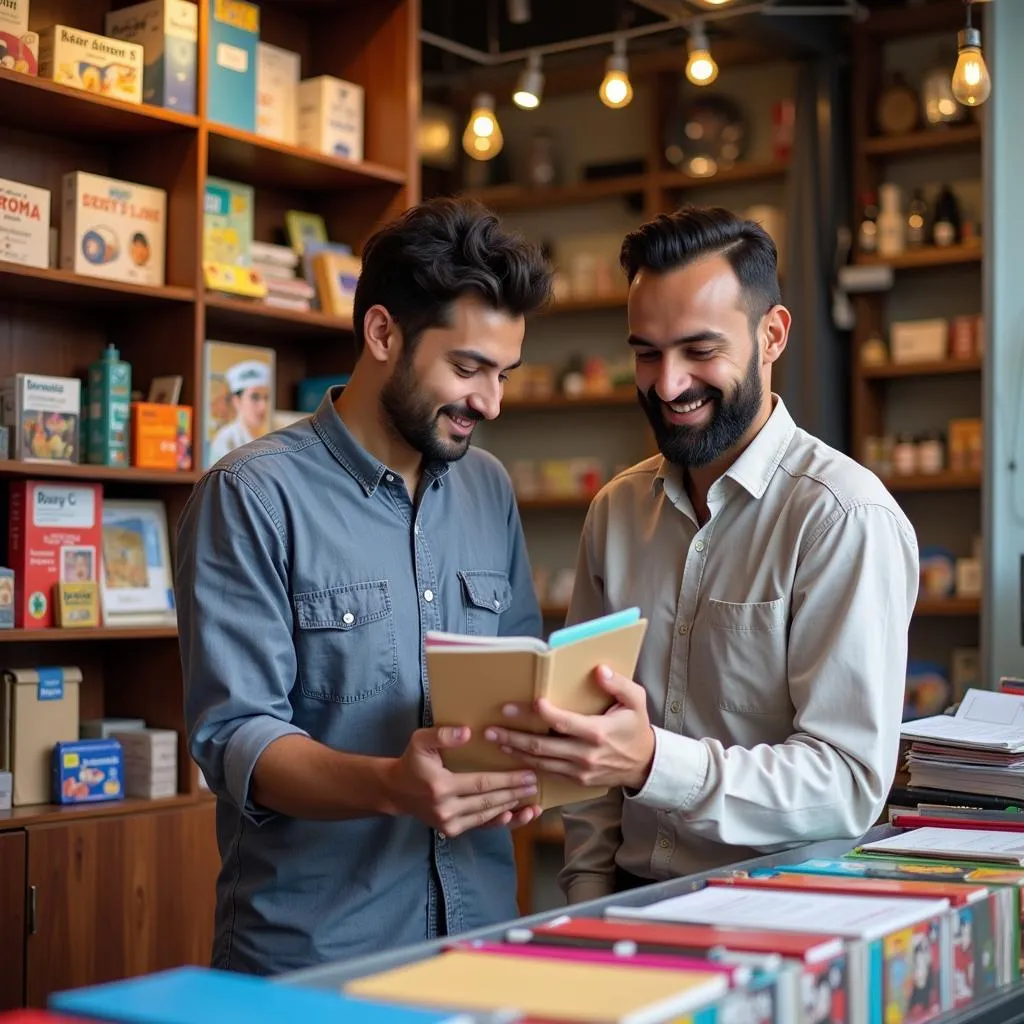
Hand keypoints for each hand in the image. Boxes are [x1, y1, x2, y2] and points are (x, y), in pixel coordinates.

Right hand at [387, 726, 542, 836]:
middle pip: (488, 801)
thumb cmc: (412, 762)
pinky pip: (480, 826)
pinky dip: (499, 823)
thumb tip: (467, 732)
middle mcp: (446, 808)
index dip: (507, 780)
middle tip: (536, 784)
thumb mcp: (420, 742)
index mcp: (441, 786)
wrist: (396, 790)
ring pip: (487, 816)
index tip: (528, 773)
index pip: (481, 784)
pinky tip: (514, 817)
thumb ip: (442, 735)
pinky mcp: (452, 830)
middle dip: (514, 793)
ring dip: (512, 810)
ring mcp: (449, 823)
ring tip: (533, 803)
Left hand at [483, 665, 655, 791]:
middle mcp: (585, 754)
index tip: (530, 702)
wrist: (644, 764)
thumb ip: (619, 685)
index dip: (545, 714)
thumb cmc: (636, 727)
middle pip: (542, 746)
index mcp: (598, 733)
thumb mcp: (636, 701)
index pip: (564, 723)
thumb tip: (599, 670)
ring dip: (514, 751)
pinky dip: (527, 764)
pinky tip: (512, 755)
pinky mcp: (575, 779)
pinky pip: (547, 772)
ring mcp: (579, 770)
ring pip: (539, 762)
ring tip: (494, 740)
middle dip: (514, 736)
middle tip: (491, 728)